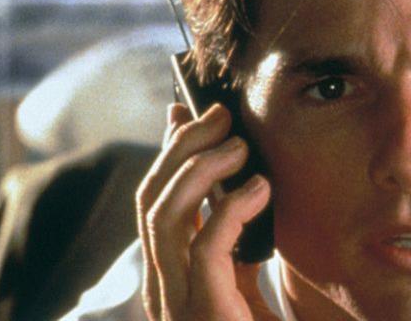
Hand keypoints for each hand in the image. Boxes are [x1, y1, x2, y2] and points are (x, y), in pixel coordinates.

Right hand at [135, 103, 278, 320]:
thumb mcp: (247, 283)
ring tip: (239, 146)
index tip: (187, 111)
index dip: (166, 152)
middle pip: (151, 199)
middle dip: (180, 147)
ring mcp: (177, 302)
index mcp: (170, 274)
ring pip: (164, 215)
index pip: (154, 201)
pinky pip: (204, 247)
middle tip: (219, 114)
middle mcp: (163, 286)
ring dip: (199, 169)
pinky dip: (229, 208)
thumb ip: (238, 242)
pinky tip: (259, 189)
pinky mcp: (204, 313)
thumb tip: (245, 185)